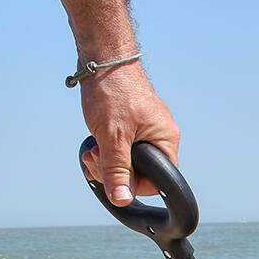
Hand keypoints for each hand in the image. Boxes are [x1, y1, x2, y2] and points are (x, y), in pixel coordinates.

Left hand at [78, 62, 179, 203]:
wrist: (104, 58)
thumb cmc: (113, 91)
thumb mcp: (112, 137)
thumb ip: (117, 170)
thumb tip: (121, 199)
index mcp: (166, 140)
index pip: (156, 181)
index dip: (132, 184)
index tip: (111, 175)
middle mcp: (161, 136)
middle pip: (141, 172)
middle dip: (115, 171)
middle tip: (97, 159)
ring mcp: (147, 128)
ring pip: (129, 159)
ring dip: (108, 160)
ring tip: (93, 149)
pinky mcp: (134, 122)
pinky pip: (124, 146)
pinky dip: (108, 147)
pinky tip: (95, 140)